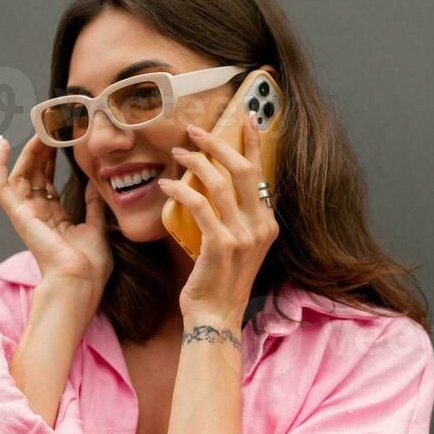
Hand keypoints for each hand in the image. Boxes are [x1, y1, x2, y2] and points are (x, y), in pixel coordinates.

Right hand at [0, 134, 112, 298]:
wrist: (80, 280)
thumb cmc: (89, 265)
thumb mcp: (97, 227)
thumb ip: (92, 205)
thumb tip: (93, 184)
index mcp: (54, 219)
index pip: (48, 183)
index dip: (52, 160)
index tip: (61, 139)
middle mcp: (37, 215)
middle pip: (34, 175)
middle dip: (41, 150)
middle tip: (51, 127)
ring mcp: (26, 214)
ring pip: (20, 175)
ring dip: (29, 152)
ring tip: (40, 131)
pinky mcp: (18, 214)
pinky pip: (1, 186)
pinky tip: (3, 144)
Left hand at [157, 119, 277, 320]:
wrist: (216, 315)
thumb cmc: (220, 281)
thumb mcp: (239, 247)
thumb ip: (238, 219)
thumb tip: (219, 187)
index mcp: (267, 224)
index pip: (261, 174)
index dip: (253, 144)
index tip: (246, 118)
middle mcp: (260, 226)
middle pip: (243, 170)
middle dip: (219, 143)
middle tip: (195, 129)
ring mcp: (242, 236)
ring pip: (219, 183)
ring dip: (195, 162)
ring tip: (176, 152)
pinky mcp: (220, 244)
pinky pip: (199, 205)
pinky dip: (180, 190)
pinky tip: (166, 185)